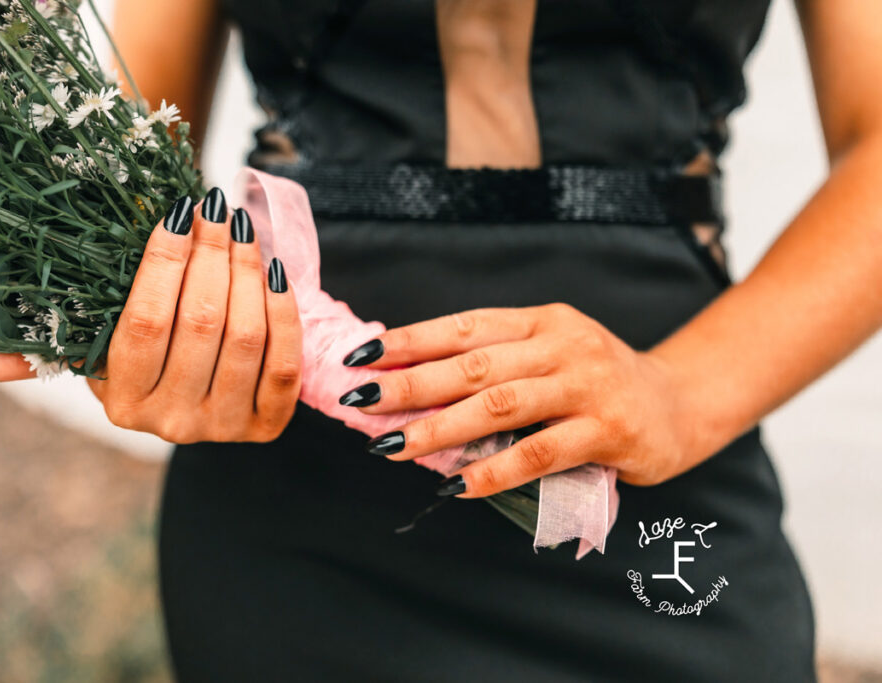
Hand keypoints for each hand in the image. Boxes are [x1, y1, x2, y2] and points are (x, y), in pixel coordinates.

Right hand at [0, 188, 303, 443]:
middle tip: (215, 208)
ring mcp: (223, 427)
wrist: (207, 400)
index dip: (163, 262)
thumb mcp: (94, 356)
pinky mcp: (267, 425)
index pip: (143, 322)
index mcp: (121, 402)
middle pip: (200, 324)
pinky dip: (283, 312)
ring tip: (244, 230)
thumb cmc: (145, 361)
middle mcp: (171, 423)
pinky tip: (274, 272)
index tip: (176, 213)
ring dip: (248, 273)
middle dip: (211, 255)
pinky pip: (282, 363)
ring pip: (245, 338)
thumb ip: (43, 351)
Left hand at [338, 303, 700, 495]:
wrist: (682, 402)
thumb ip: (498, 364)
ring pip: (501, 406)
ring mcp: (587, 387)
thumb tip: (415, 384)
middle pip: (474, 365)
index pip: (465, 326)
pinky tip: (459, 484)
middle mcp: (563, 346)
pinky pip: (541, 453)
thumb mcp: (551, 354)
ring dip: (441, 428)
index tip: (363, 356)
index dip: (411, 340)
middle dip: (412, 384)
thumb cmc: (599, 380)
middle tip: (363, 401)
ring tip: (394, 446)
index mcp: (541, 322)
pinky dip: (495, 469)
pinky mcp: (608, 431)